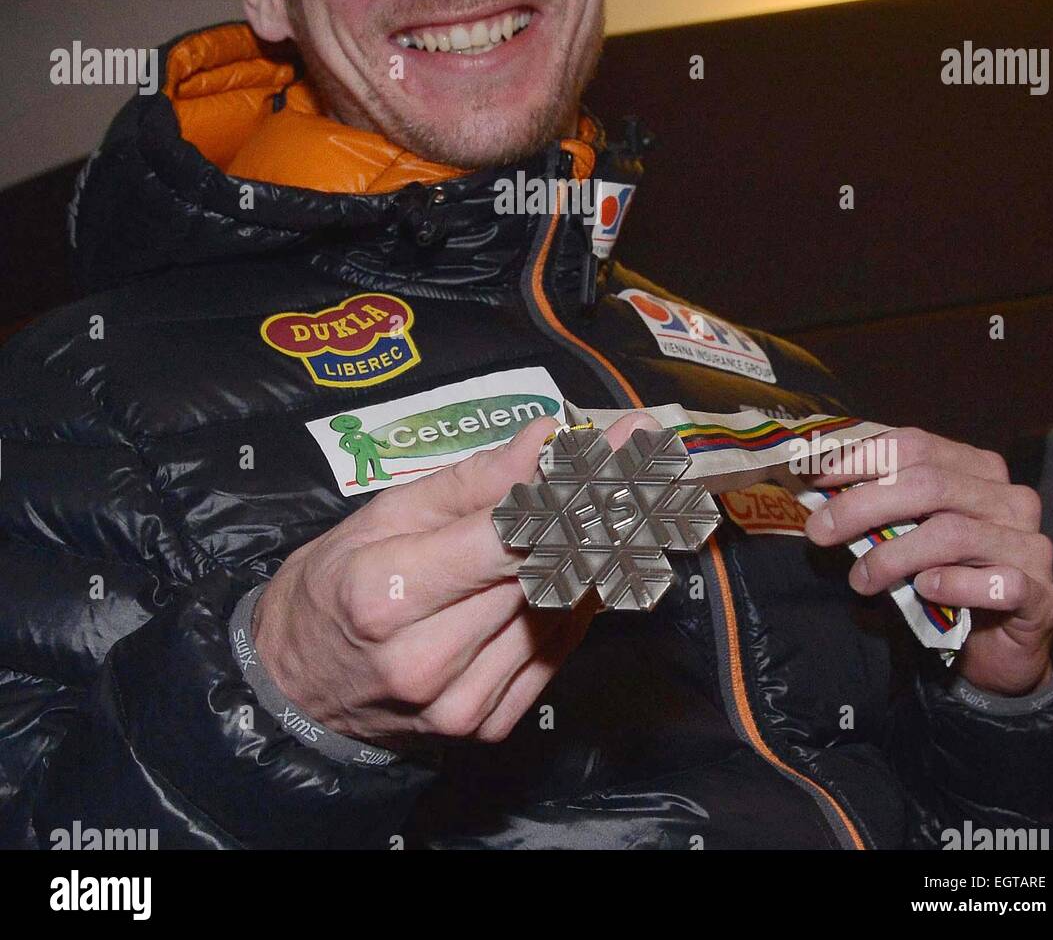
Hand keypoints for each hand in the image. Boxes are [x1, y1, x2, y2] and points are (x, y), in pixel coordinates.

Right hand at [253, 410, 657, 746]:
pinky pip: (556, 649)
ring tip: (624, 498)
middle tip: (641, 455)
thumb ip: (471, 482)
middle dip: (602, 506)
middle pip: (544, 570)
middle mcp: (428, 659)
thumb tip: (546, 440)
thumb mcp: (382, 515)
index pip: (505, 536)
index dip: (572, 488)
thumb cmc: (334, 586)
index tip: (619, 446)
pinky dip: (577, 599)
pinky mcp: (487, 724)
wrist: (299, 688)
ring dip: (601, 549)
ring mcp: (462, 702)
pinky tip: (585, 560)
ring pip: (561, 610)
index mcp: (387, 595)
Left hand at [803, 427, 1052, 695]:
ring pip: (950, 533)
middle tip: (819, 531)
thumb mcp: (907, 531)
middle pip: (927, 484)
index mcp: (975, 468)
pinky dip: (951, 585)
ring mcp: (1028, 543)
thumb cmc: (945, 576)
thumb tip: (813, 485)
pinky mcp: (1039, 593)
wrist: (1001, 644)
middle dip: (862, 505)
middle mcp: (1007, 496)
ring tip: (859, 580)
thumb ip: (876, 504)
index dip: (858, 457)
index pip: (912, 444)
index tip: (810, 475)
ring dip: (892, 556)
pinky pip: (994, 582)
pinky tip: (924, 591)